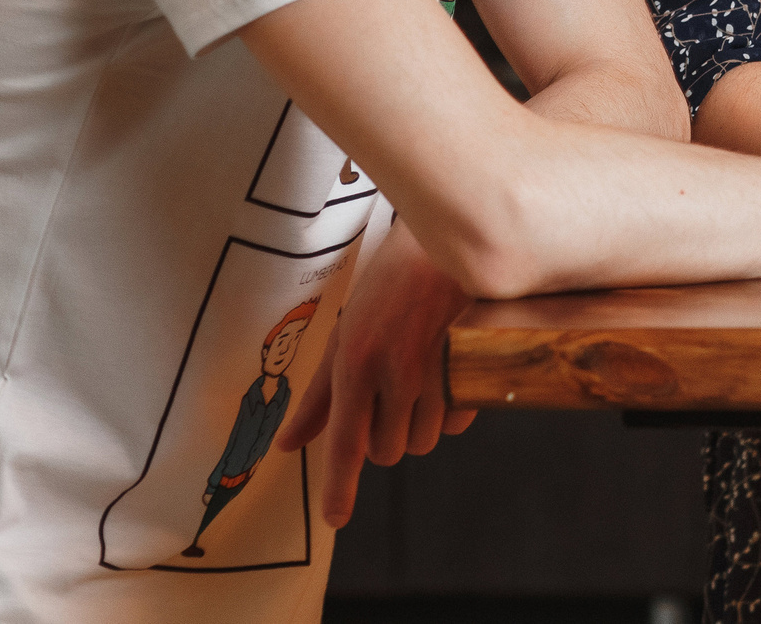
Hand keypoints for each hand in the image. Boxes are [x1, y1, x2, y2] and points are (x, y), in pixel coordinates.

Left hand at [278, 221, 475, 528]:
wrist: (454, 241)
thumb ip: (320, 395)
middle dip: (385, 437)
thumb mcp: (346, 331)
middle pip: (388, 450)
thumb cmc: (392, 281)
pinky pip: (459, 422)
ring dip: (418, 426)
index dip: (341, 486)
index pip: (345, 441)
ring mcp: (438, 371)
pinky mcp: (473, 368)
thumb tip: (287, 445)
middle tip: (387, 401)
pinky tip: (445, 381)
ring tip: (418, 384)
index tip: (336, 519)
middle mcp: (395, 371)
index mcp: (356, 361)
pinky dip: (450, 413)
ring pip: (424, 439)